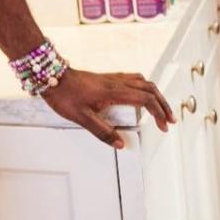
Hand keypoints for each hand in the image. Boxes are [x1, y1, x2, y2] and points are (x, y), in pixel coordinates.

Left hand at [41, 69, 174, 148]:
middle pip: (149, 88)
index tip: (164, 126)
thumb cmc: (63, 94)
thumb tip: (120, 144)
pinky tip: (140, 94)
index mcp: (113, 92)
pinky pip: (132, 78)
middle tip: (170, 119)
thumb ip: (101, 131)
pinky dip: (143, 87)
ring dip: (155, 94)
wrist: (50, 75)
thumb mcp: (81, 117)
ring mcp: (111, 78)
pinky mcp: (105, 77)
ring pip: (142, 81)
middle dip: (163, 104)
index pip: (145, 99)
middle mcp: (116, 82)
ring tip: (161, 107)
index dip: (158, 112)